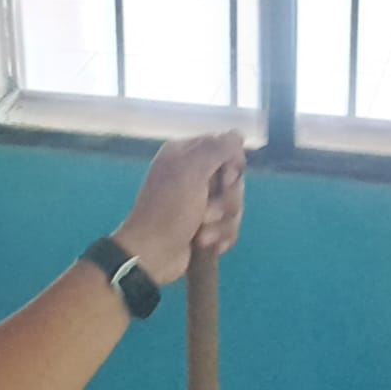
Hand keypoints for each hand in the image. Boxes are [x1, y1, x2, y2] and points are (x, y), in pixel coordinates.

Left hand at [111, 131, 245, 286]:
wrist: (152, 254)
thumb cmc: (169, 209)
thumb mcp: (191, 170)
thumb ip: (218, 148)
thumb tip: (238, 135)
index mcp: (186, 155)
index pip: (227, 148)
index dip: (232, 165)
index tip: (224, 179)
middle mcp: (193, 174)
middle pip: (234, 180)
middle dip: (225, 202)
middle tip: (205, 213)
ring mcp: (199, 202)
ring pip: (233, 206)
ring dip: (220, 223)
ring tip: (201, 233)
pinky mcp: (205, 225)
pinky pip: (229, 226)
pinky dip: (220, 236)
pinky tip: (205, 244)